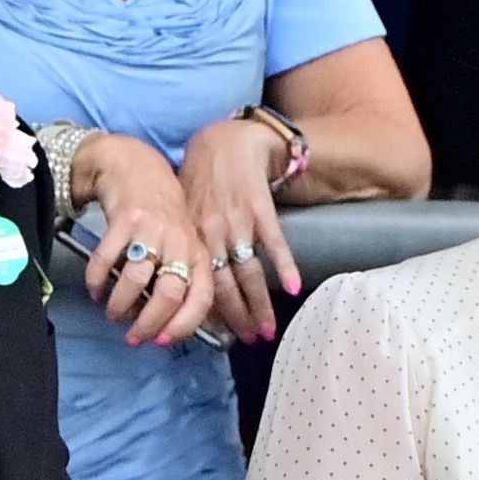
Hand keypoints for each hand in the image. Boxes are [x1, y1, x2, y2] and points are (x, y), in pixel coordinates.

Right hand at [75, 132, 215, 347]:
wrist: (136, 167)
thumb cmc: (162, 215)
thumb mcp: (183, 246)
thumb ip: (181, 281)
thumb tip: (170, 327)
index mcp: (198, 254)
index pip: (200, 298)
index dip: (184, 325)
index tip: (165, 341)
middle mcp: (179, 243)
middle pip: (168, 295)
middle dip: (149, 324)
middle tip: (134, 336)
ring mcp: (152, 231)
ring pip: (136, 281)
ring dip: (121, 305)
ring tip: (114, 313)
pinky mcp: (124, 220)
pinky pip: (106, 260)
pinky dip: (97, 281)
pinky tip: (96, 289)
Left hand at [178, 117, 302, 345]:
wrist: (227, 139)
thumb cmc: (204, 174)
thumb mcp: (185, 209)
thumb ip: (188, 242)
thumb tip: (184, 277)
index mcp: (191, 236)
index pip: (198, 283)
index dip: (208, 312)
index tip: (217, 336)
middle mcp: (212, 232)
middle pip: (224, 286)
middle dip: (237, 318)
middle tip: (249, 341)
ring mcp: (237, 221)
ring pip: (248, 272)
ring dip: (259, 304)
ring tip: (267, 329)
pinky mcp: (260, 209)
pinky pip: (273, 244)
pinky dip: (284, 266)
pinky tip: (293, 288)